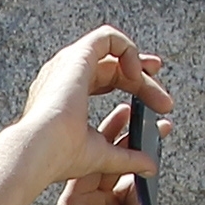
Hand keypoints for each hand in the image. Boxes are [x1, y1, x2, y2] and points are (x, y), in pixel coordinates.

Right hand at [7, 25, 170, 201]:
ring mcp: (68, 65)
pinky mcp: (77, 56)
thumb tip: (149, 166)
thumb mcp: (101, 155)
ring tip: (153, 81)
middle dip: (143, 78)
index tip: (156, 104)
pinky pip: (108, 37)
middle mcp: (64, 76)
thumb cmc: (58, 156)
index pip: (105, 79)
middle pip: (113, 66)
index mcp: (66, 95)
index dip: (134, 85)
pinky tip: (137, 72)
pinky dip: (128, 49)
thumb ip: (126, 157)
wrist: (40, 151)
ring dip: (138, 64)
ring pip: (112, 50)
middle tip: (164, 101)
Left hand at [41, 98, 166, 204]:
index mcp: (76, 203)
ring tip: (161, 134)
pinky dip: (147, 183)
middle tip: (152, 117)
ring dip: (143, 160)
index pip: (92, 161)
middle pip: (111, 163)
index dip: (110, 137)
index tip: (126, 112)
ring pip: (125, 177)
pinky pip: (134, 195)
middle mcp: (88, 202)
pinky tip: (160, 166)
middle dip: (131, 141)